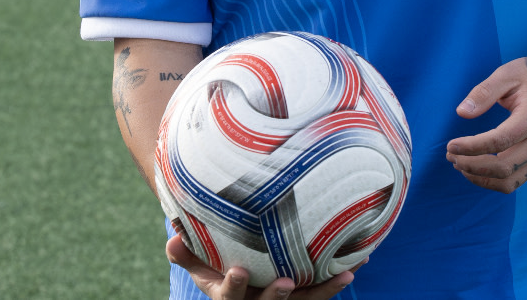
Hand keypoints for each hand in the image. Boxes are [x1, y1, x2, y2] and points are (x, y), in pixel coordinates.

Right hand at [166, 234, 357, 299]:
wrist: (243, 289)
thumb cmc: (218, 272)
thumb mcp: (200, 268)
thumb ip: (184, 254)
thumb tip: (172, 232)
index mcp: (231, 299)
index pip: (230, 297)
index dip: (234, 286)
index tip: (239, 271)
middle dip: (277, 296)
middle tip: (287, 282)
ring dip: (323, 291)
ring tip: (344, 275)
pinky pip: (320, 295)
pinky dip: (336, 282)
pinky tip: (354, 266)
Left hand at [444, 54, 526, 193]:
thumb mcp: (506, 73)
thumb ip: (483, 92)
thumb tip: (461, 113)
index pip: (499, 141)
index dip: (472, 147)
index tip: (450, 145)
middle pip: (503, 167)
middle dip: (472, 165)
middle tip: (450, 156)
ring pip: (509, 182)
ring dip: (480, 178)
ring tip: (459, 164)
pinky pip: (516, 180)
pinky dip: (492, 179)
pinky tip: (475, 166)